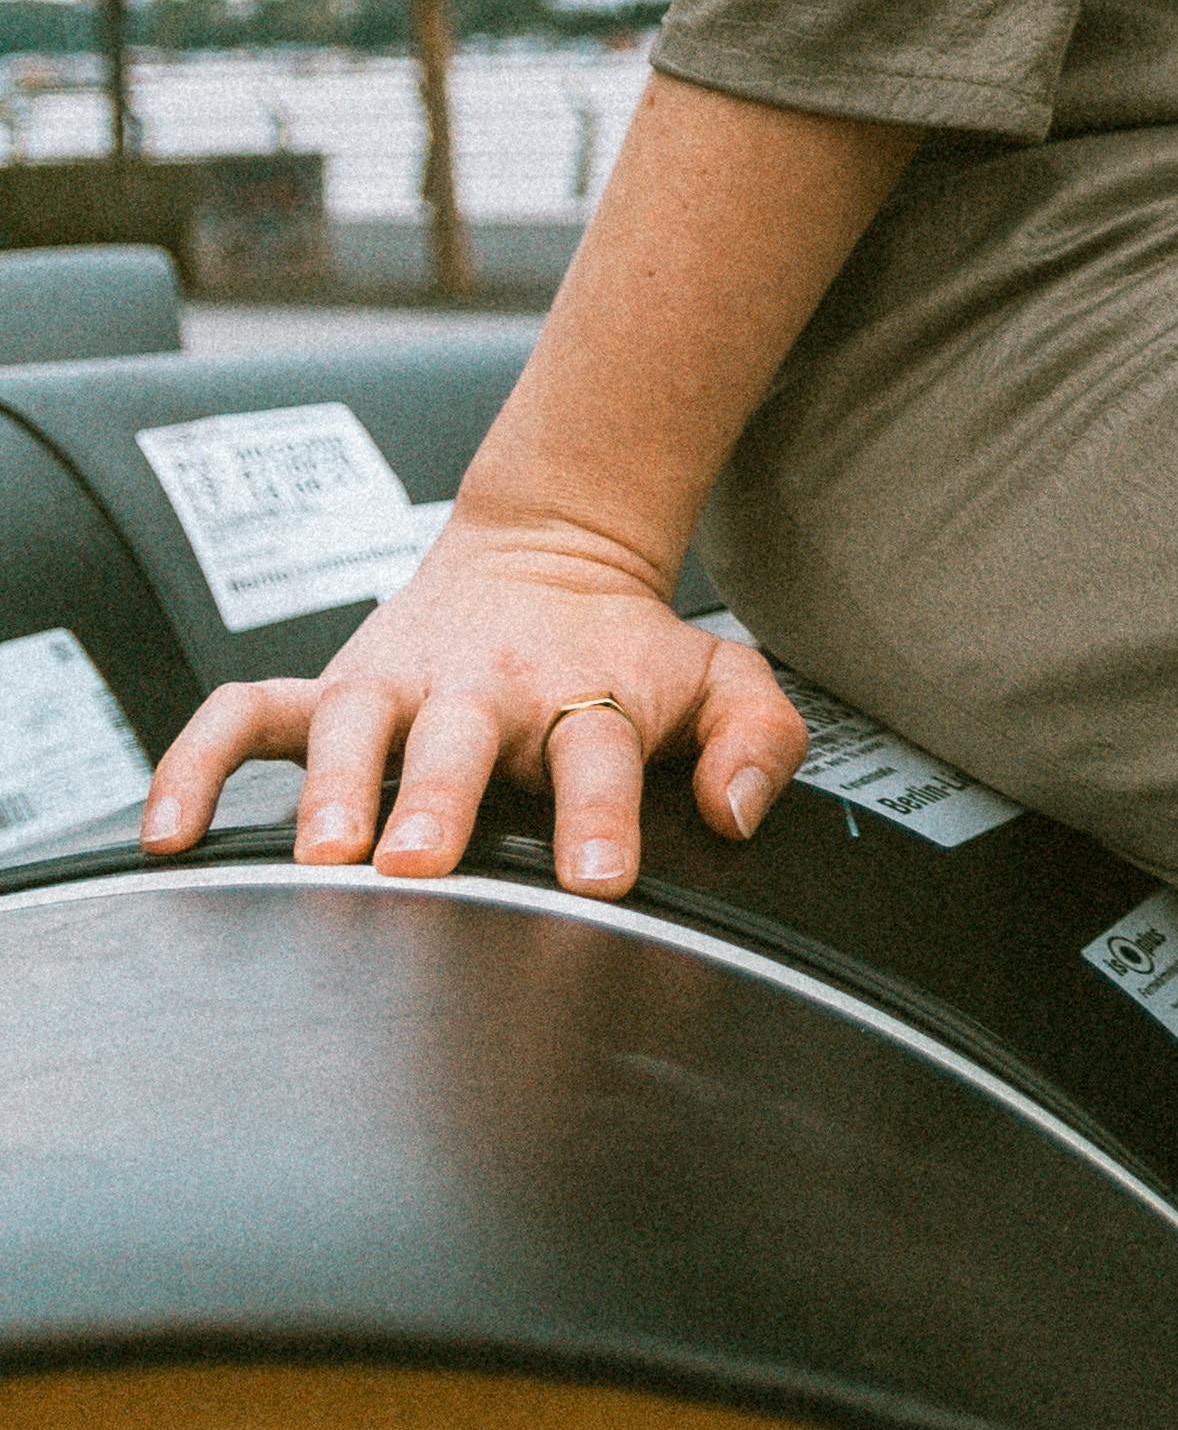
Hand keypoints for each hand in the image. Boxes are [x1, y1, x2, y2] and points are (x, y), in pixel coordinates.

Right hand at [136, 512, 807, 897]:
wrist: (551, 549)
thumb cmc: (630, 650)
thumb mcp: (720, 678)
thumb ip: (756, 740)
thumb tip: (735, 813)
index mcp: (580, 692)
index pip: (595, 749)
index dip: (598, 815)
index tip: (595, 881)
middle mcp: (482, 687)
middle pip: (458, 740)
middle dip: (438, 800)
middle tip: (419, 864)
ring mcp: (396, 684)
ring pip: (349, 726)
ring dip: (330, 787)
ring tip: (318, 856)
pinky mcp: (330, 687)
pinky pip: (244, 719)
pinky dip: (197, 765)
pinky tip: (169, 838)